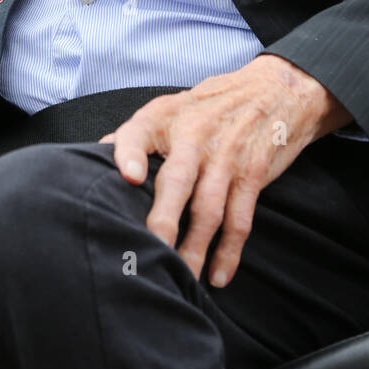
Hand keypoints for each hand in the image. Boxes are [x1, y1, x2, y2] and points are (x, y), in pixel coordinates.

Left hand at [101, 56, 350, 287]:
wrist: (274, 89)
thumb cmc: (210, 106)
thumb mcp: (172, 107)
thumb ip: (136, 135)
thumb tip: (93, 159)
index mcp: (165, 117)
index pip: (138, 132)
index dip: (128, 153)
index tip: (127, 177)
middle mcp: (194, 134)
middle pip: (176, 181)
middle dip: (163, 220)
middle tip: (149, 254)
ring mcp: (226, 155)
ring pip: (208, 210)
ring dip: (194, 249)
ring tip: (179, 279)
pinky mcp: (253, 173)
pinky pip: (240, 219)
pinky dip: (229, 251)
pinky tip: (218, 276)